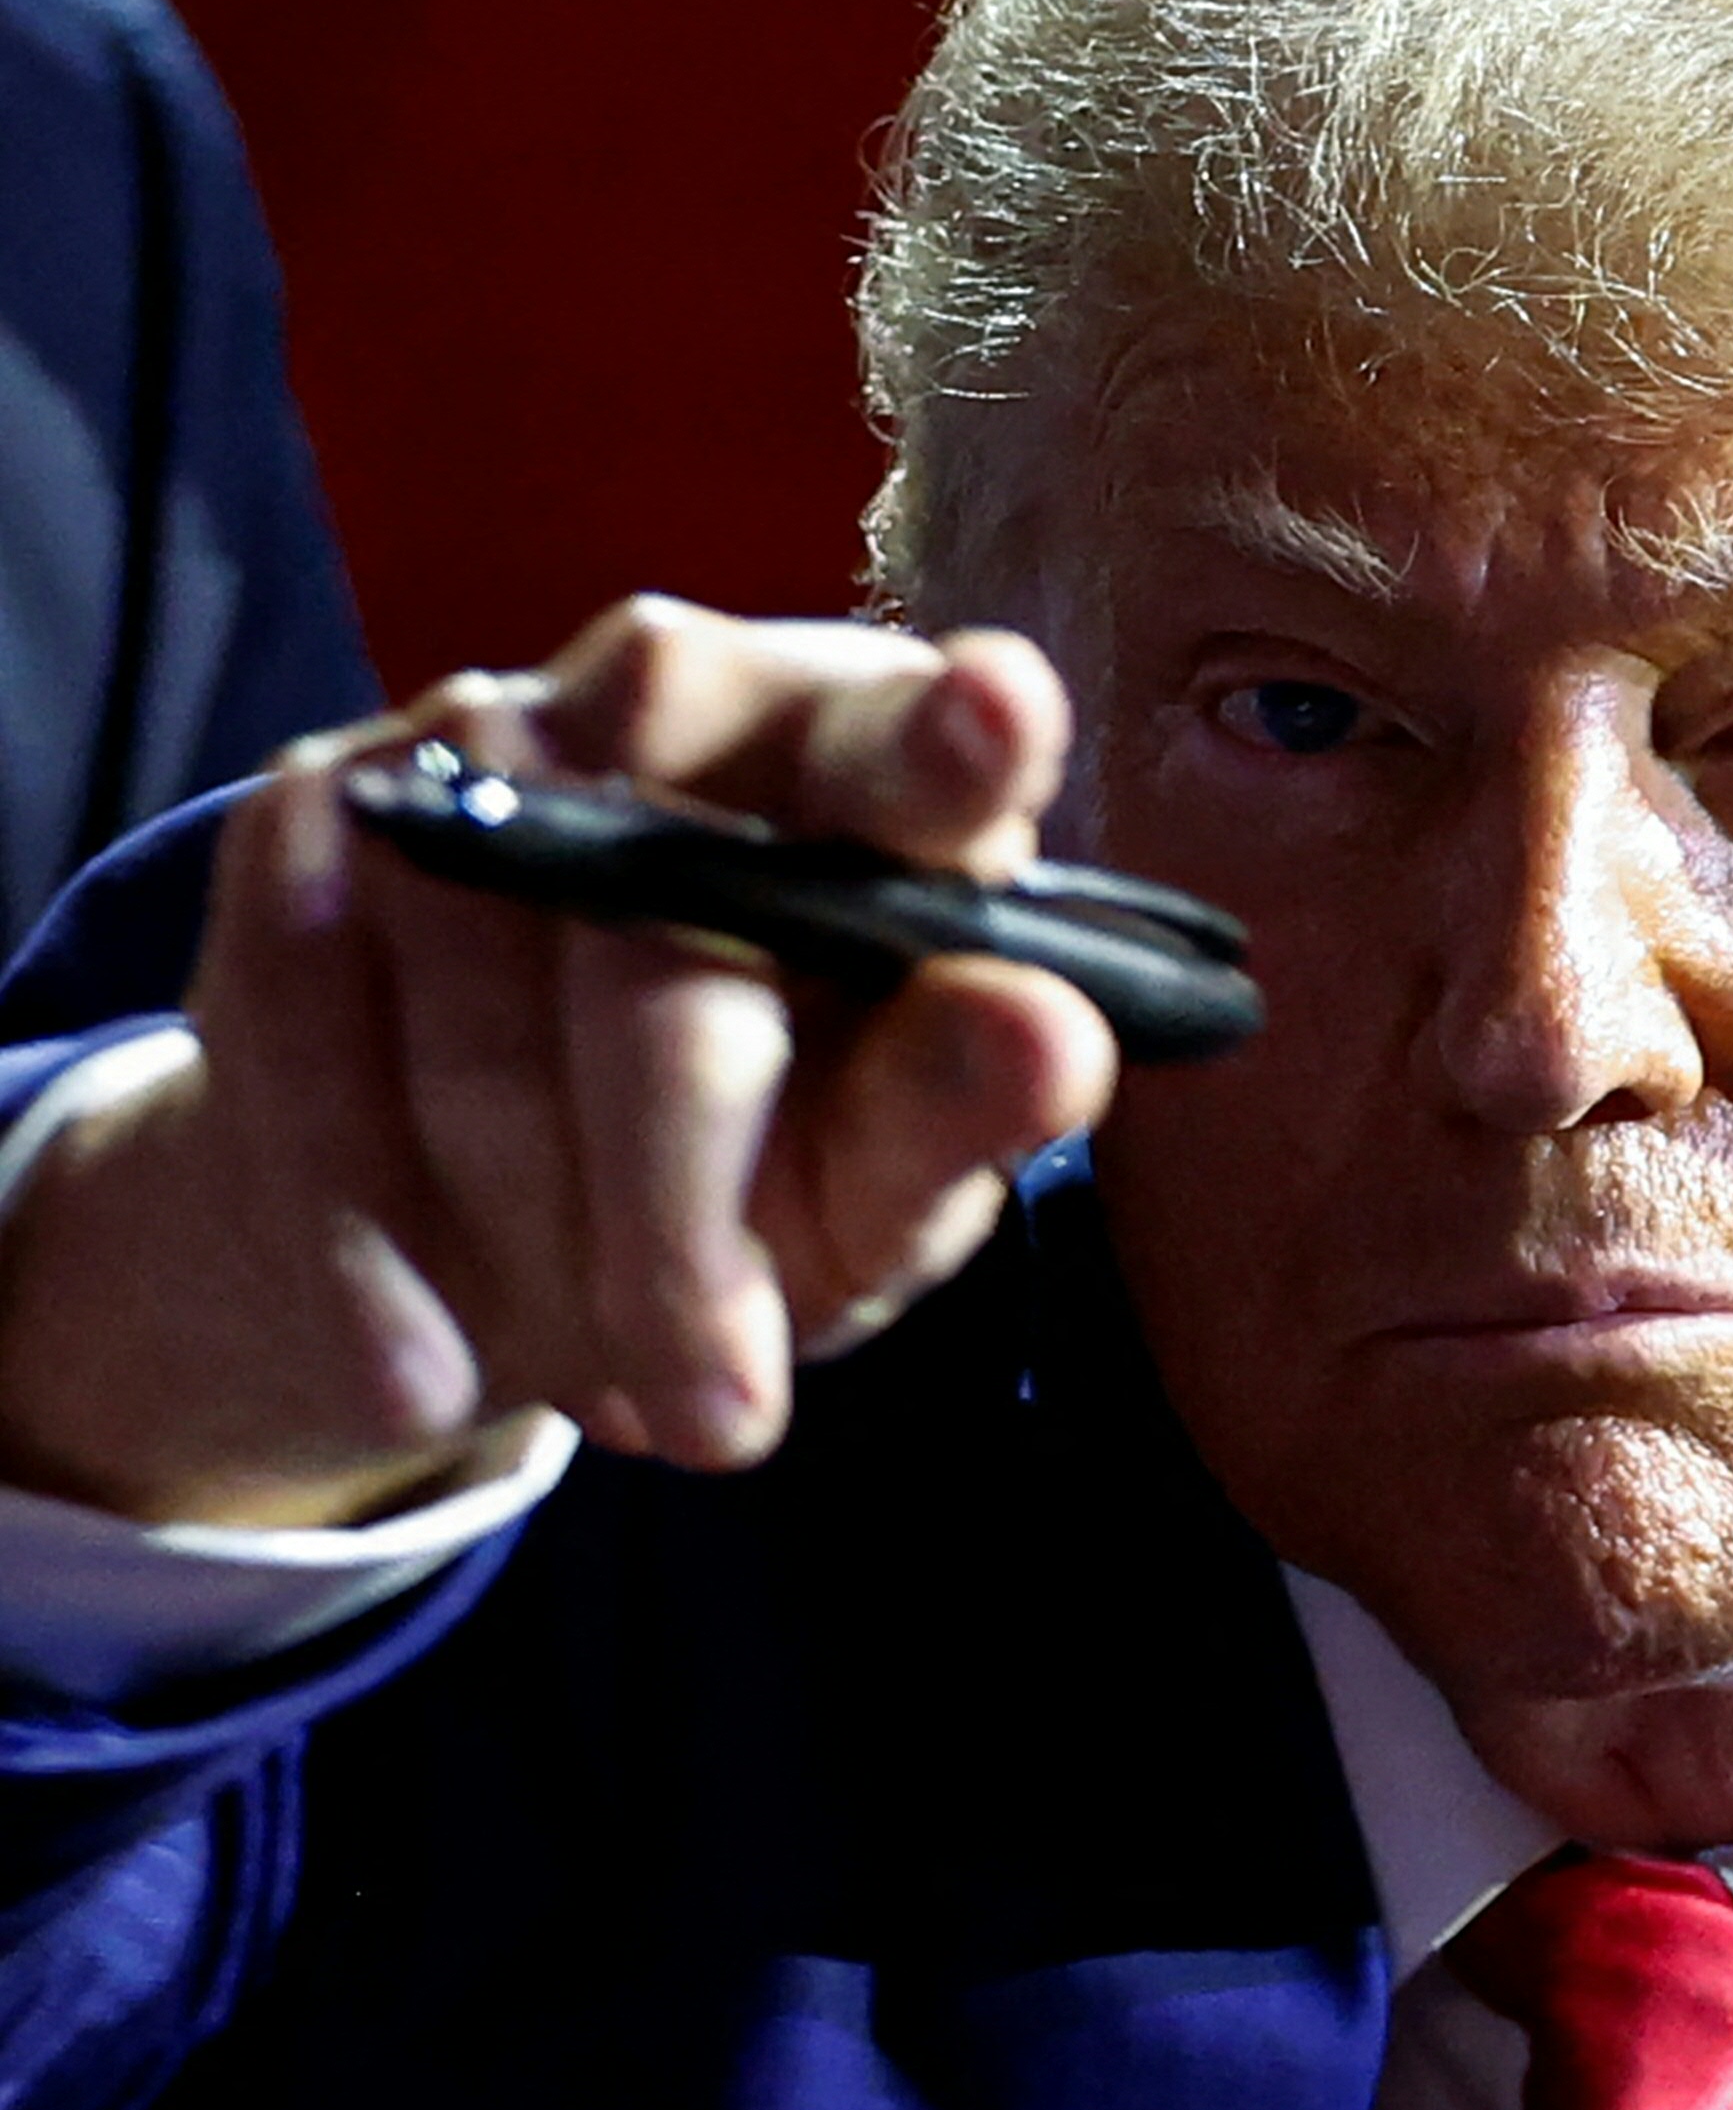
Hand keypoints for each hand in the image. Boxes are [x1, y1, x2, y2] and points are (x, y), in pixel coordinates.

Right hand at [0, 596, 1119, 1529]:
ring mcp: (477, 741)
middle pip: (671, 962)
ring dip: (538, 1247)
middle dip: (682, 1226)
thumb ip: (962, 1109)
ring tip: (606, 1365)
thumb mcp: (880, 1177)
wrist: (488, 1217)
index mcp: (872, 756)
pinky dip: (370, 1241)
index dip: (949, 745)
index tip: (997, 718)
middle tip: (724, 1412)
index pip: (917, 743)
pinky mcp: (307, 822)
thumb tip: (1047, 1034)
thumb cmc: (765, 1169)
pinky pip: (315, 1047)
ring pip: (485, 1025)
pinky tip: (431, 1364)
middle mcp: (675, 696)